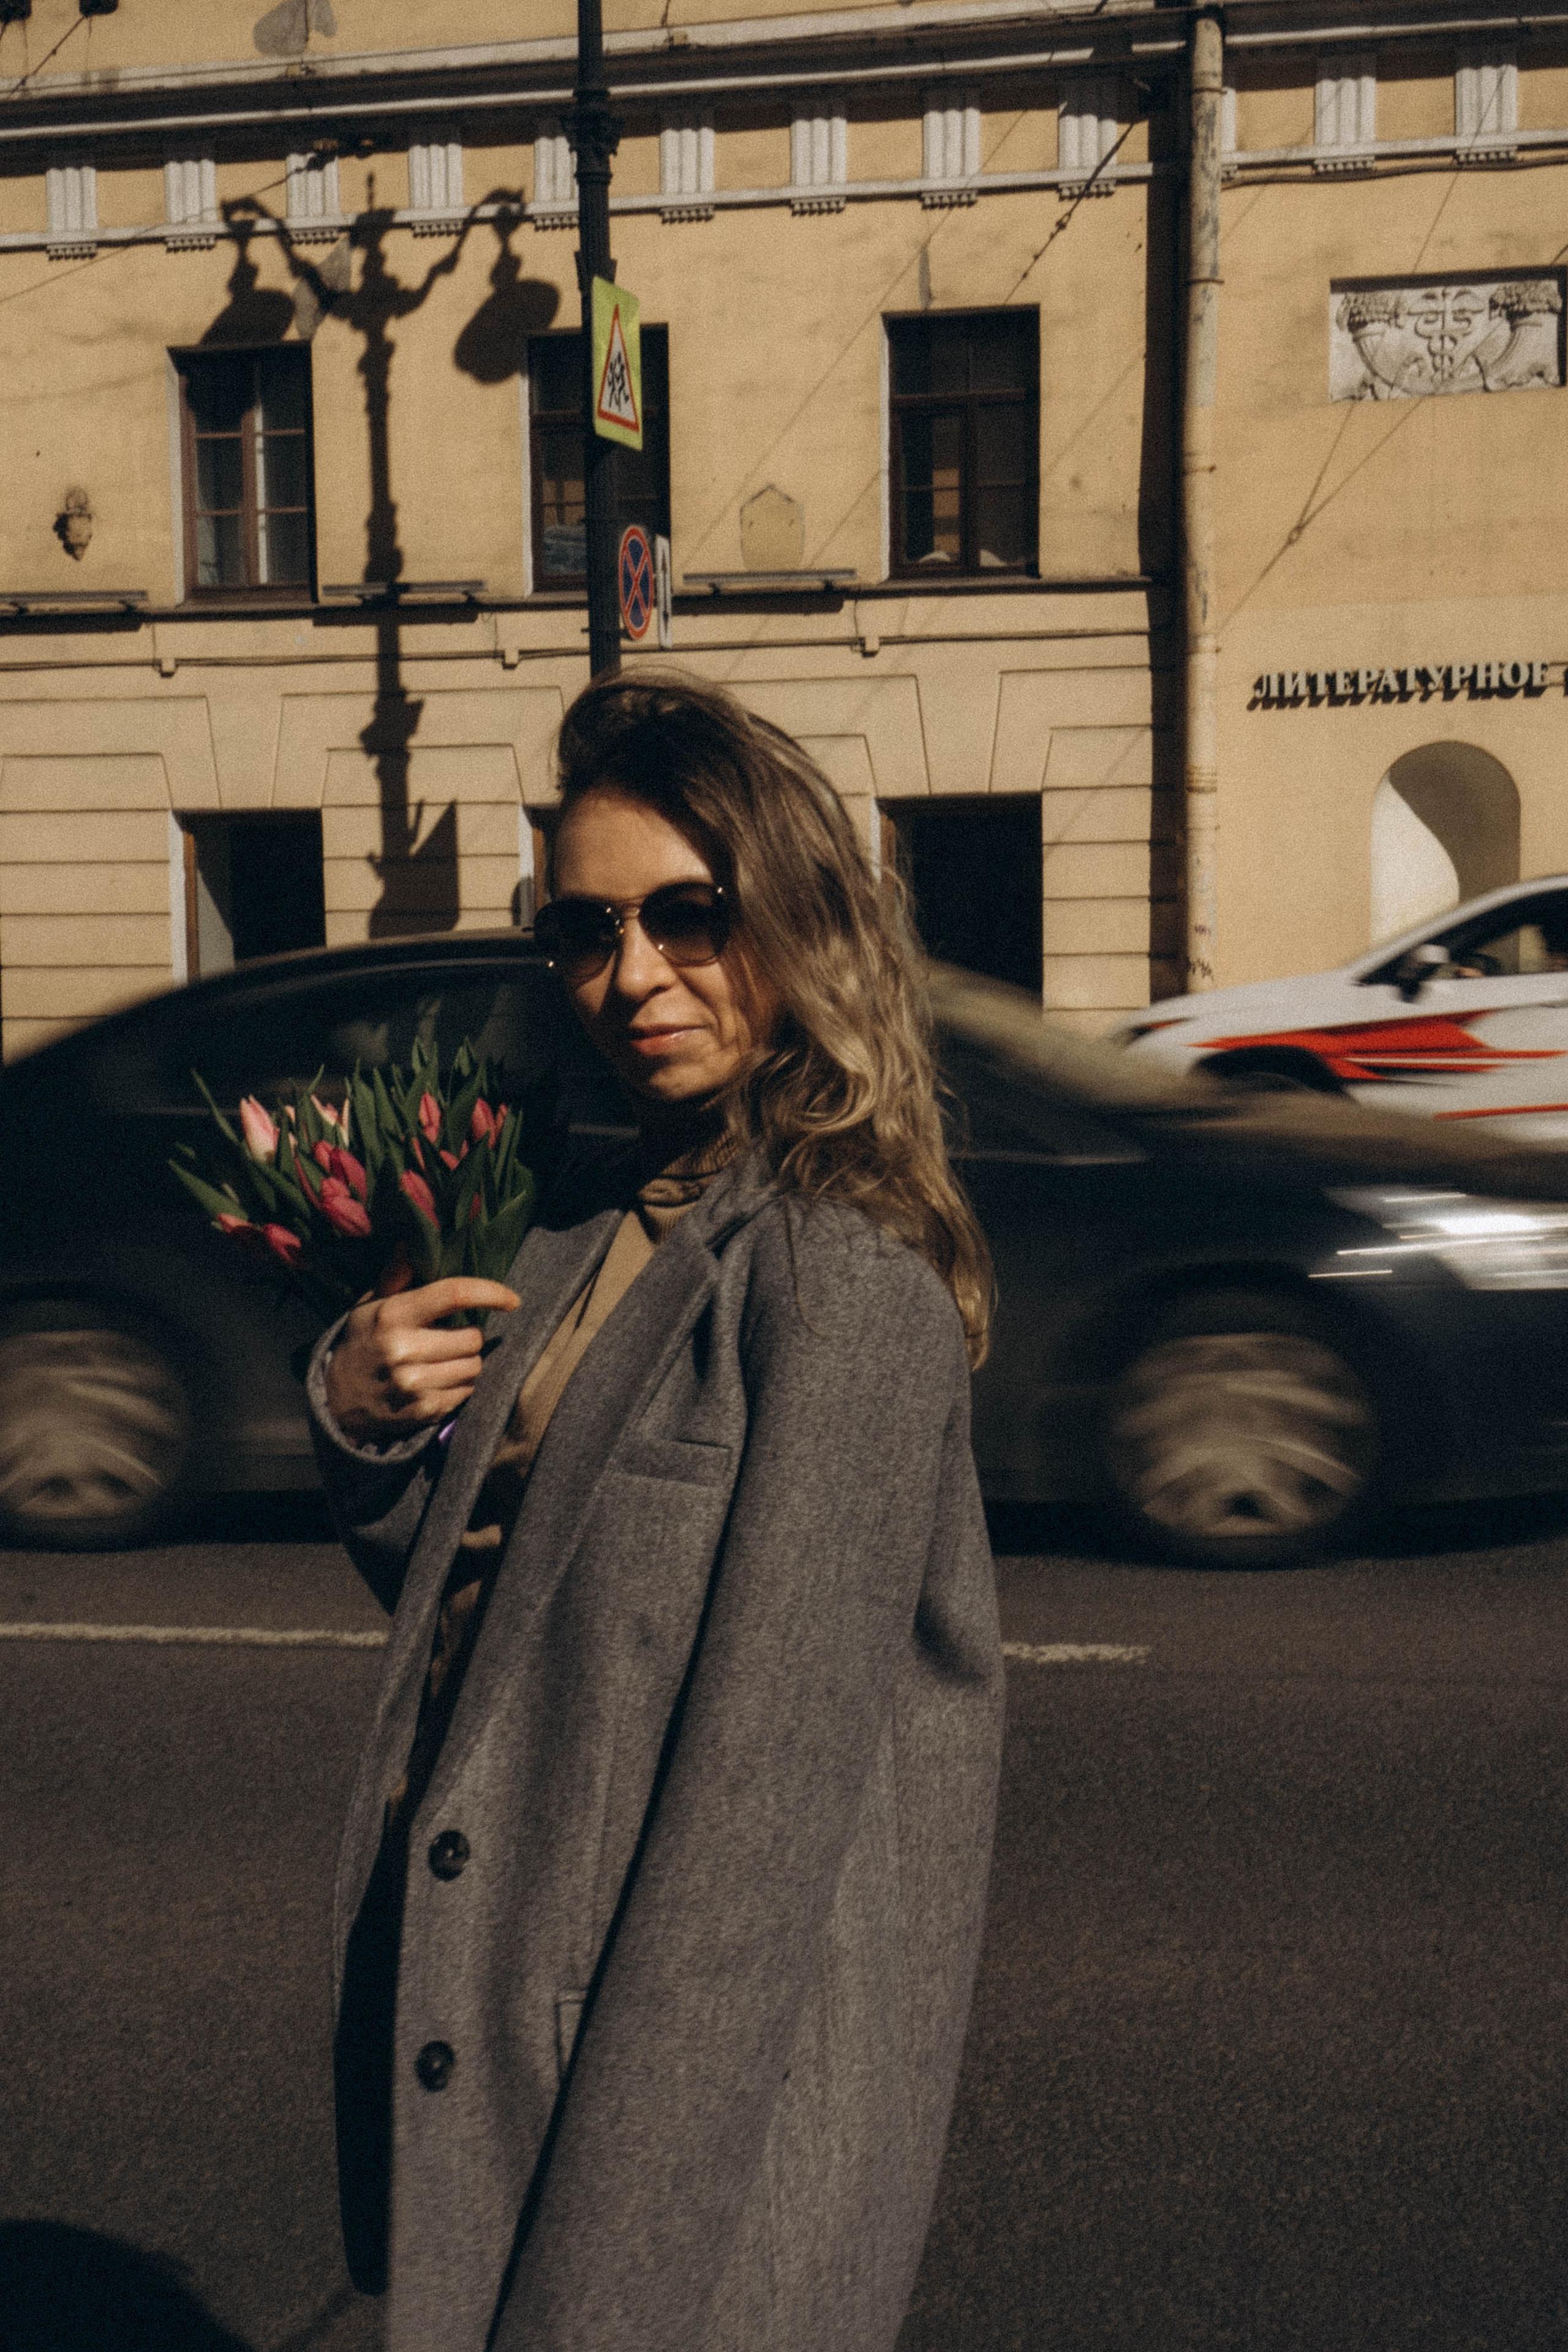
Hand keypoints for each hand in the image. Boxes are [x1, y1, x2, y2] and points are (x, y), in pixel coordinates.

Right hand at [323, 1278, 519, 1440]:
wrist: (337, 1398)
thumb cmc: (363, 1341)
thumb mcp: (370, 1305)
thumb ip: (396, 1276)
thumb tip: (411, 1242)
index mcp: (394, 1316)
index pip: (454, 1295)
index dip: (490, 1293)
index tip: (511, 1298)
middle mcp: (404, 1349)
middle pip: (473, 1337)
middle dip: (469, 1335)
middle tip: (450, 1336)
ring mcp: (413, 1384)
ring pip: (474, 1366)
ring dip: (467, 1361)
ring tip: (443, 1359)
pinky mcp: (423, 1410)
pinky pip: (466, 1392)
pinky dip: (459, 1385)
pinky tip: (437, 1379)